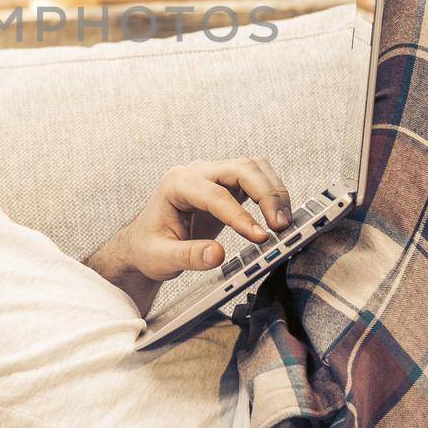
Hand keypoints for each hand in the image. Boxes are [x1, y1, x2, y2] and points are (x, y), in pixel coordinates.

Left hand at [113, 157, 292, 287]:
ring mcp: (212, 175)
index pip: (215, 195)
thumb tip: (218, 255)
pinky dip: (271, 193)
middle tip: (280, 226)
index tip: (260, 237)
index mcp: (176, 184)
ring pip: (253, 168)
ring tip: (284, 224)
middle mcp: (196, 172)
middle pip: (241, 168)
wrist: (144, 243)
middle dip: (266, 194)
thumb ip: (188, 257)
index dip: (240, 216)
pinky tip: (277, 216)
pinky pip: (255, 178)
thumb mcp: (161, 258)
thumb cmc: (149, 248)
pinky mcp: (226, 184)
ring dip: (274, 192)